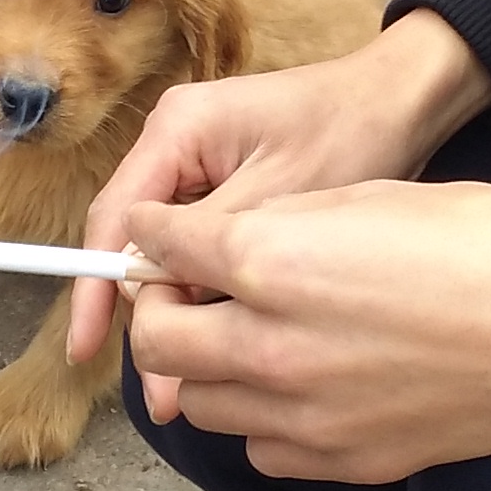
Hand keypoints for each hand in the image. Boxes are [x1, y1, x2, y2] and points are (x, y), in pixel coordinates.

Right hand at [65, 10, 490, 360]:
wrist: (405, 101)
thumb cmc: (351, 133)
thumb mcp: (280, 198)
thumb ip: (212, 251)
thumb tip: (157, 308)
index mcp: (176, 130)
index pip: (115, 218)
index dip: (97, 289)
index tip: (86, 348)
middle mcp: (175, 144)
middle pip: (136, 242)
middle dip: (149, 315)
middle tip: (164, 390)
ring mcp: (199, 164)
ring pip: (168, 251)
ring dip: (181, 308)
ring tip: (195, 379)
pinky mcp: (226, 183)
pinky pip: (200, 246)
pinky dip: (208, 290)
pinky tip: (223, 336)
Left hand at [121, 178, 490, 484]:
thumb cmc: (486, 241)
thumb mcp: (368, 197)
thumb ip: (276, 226)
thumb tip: (221, 240)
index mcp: (273, 262)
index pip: (159, 249)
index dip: (156, 236)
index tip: (163, 236)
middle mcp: (272, 346)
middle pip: (158, 342)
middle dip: (164, 313)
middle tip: (197, 295)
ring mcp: (306, 415)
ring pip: (201, 404)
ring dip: (211, 371)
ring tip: (257, 341)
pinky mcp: (344, 462)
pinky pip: (261, 449)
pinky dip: (264, 421)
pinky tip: (305, 389)